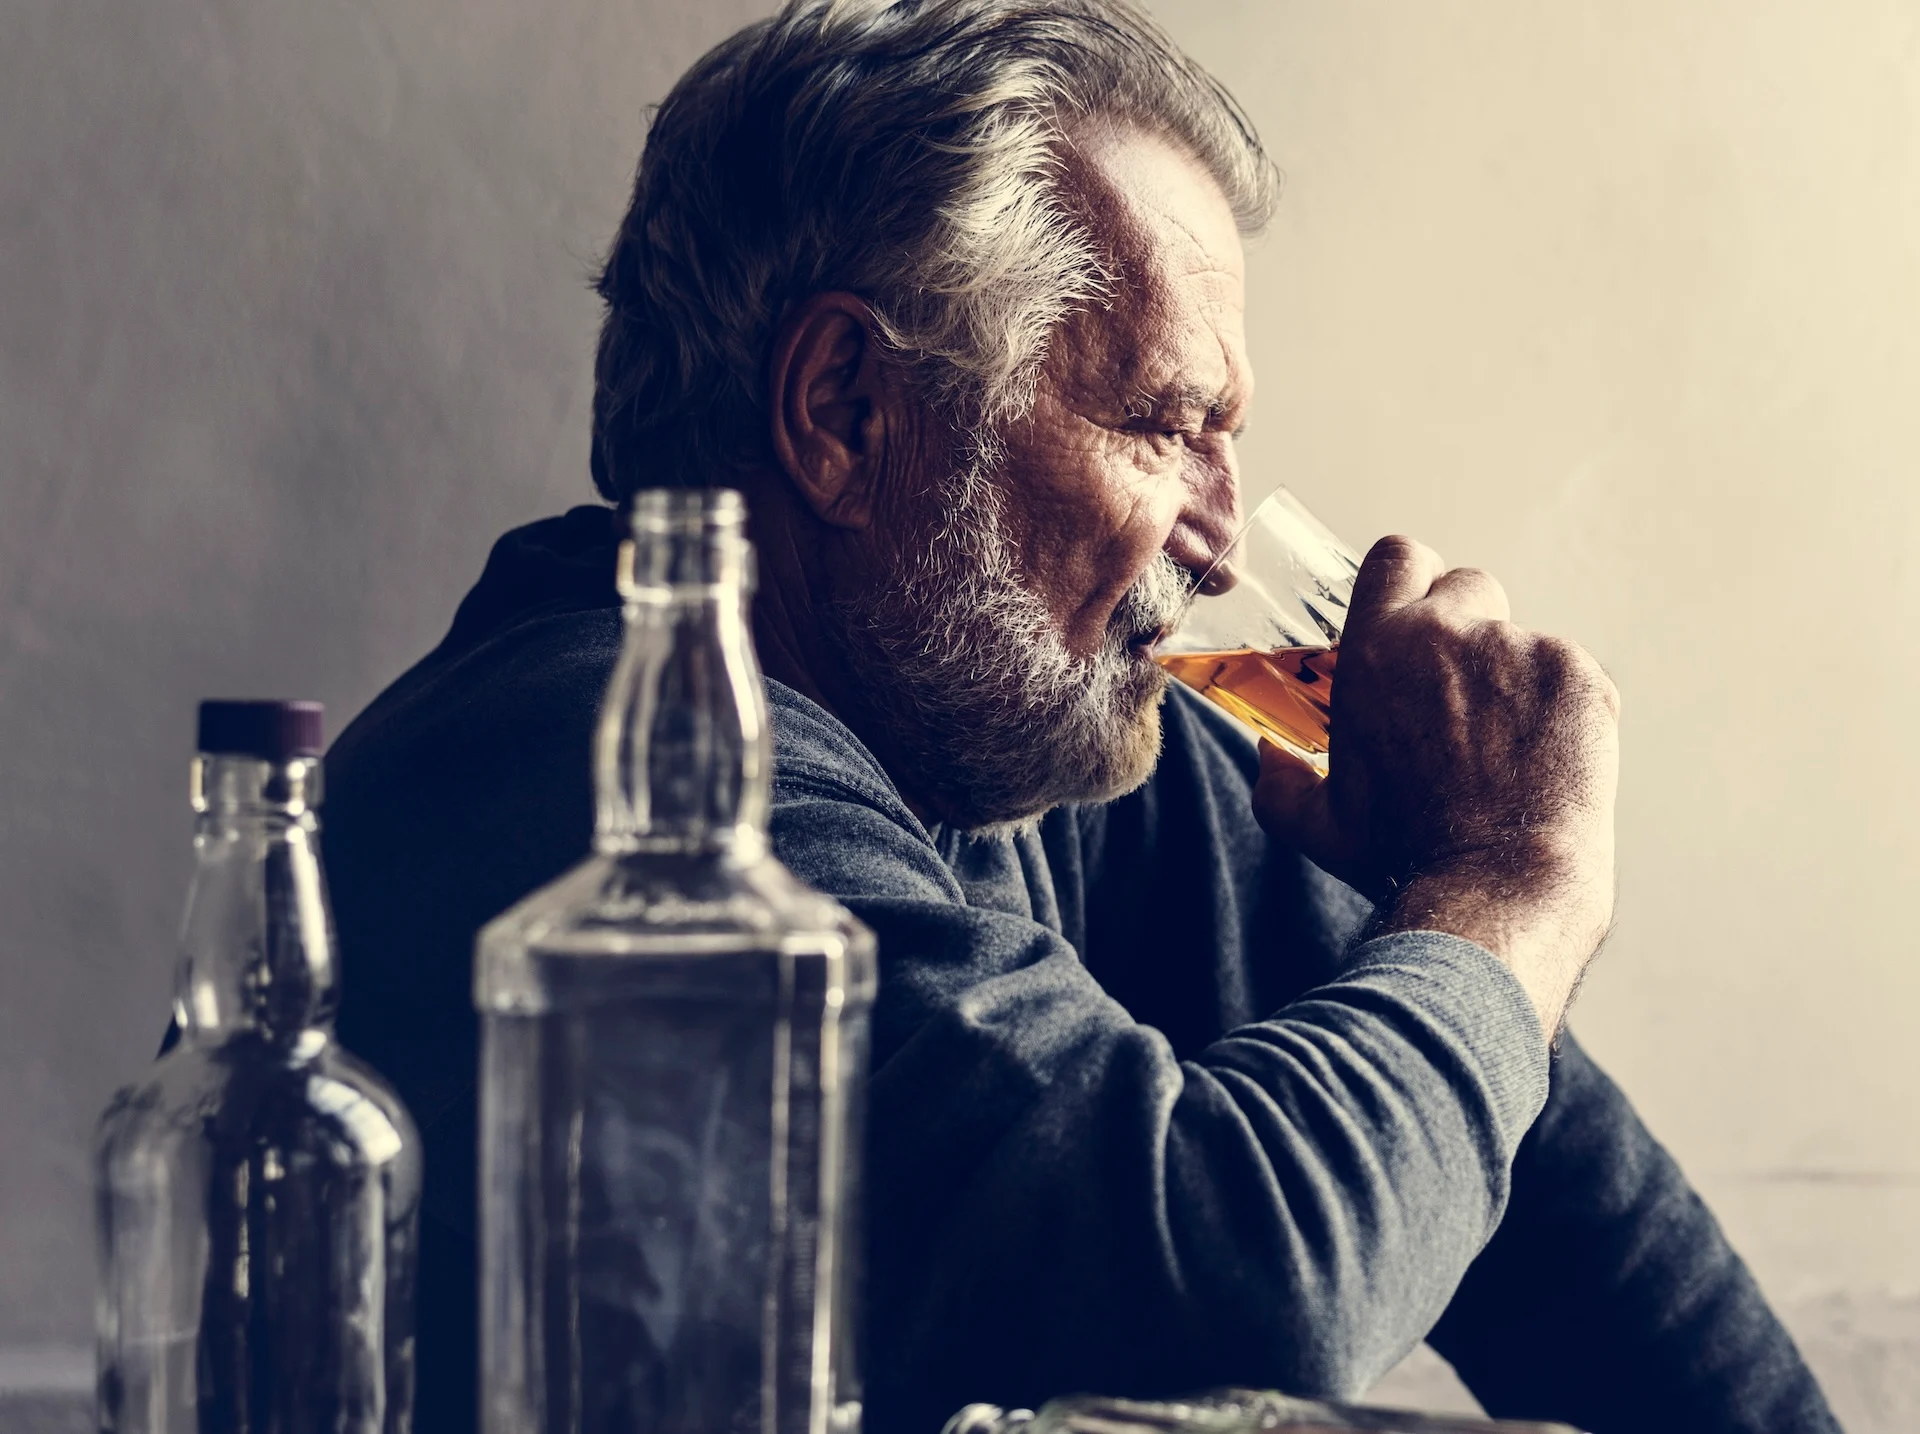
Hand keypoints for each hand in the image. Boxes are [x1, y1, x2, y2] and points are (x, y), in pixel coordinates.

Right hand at [1252, 535, 1619, 1040]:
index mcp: (1377, 648)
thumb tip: (1267, 757)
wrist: (1497, 884)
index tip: (1419, 614)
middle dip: (1467, 626)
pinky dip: (1561, 708)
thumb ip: (1281, 785)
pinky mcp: (1578, 674)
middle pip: (1467, 585)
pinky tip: (1545, 762)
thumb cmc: (1404, 856)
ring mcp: (1520, 648)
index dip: (1411, 580)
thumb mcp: (1321, 825)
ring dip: (1514, 677)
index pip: (1397, 557)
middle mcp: (1447, 631)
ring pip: (1521, 640)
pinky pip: (1569, 674)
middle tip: (1466, 692)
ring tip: (1508, 750)